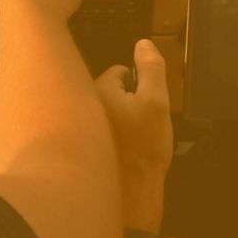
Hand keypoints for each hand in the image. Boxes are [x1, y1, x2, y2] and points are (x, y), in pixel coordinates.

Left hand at [95, 39, 172, 231]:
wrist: (130, 195)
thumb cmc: (143, 148)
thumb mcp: (157, 103)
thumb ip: (152, 69)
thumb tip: (143, 43)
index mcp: (96, 90)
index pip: (119, 72)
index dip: (139, 86)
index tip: (148, 104)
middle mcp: (80, 104)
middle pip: (110, 92)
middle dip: (127, 104)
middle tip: (141, 126)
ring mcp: (80, 126)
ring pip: (106, 112)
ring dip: (120, 121)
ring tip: (133, 142)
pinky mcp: (80, 146)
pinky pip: (99, 132)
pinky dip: (110, 139)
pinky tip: (121, 154)